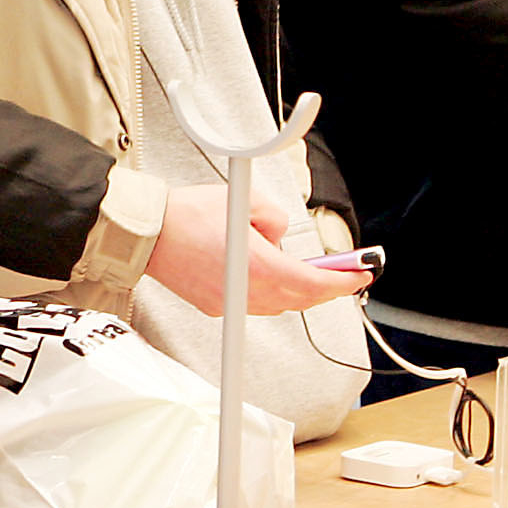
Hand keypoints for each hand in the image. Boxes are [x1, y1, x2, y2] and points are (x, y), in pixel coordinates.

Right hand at [145, 183, 366, 315]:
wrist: (147, 234)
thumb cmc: (186, 215)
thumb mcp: (244, 201)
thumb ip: (275, 218)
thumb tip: (278, 234)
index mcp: (259, 267)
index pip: (316, 284)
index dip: (344, 282)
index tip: (360, 276)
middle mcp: (247, 292)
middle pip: (301, 299)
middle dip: (324, 288)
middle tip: (340, 275)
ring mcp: (230, 303)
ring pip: (277, 304)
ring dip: (294, 290)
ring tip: (300, 271)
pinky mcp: (213, 307)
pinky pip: (251, 304)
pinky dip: (264, 292)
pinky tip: (260, 275)